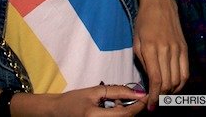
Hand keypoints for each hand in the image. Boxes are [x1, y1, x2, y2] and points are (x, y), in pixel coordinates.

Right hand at [15, 84, 145, 115]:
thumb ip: (117, 92)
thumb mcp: (95, 91)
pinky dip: (119, 115)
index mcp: (95, 116)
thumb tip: (138, 93)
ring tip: (120, 102)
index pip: (125, 114)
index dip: (139, 105)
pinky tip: (114, 108)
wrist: (57, 111)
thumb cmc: (74, 99)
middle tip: (136, 97)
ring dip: (127, 112)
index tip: (147, 95)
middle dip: (134, 109)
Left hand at [133, 0, 188, 109]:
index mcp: (151, 49)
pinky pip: (186, 71)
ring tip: (164, 94)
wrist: (160, 2)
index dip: (154, 96)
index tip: (150, 105)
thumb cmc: (143, 21)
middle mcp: (166, 50)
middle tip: (156, 100)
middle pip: (168, 82)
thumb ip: (142, 61)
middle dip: (162, 95)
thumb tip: (148, 81)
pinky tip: (174, 85)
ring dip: (171, 91)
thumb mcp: (136, 40)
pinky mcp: (185, 47)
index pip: (156, 79)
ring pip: (178, 79)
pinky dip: (181, 82)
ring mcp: (177, 49)